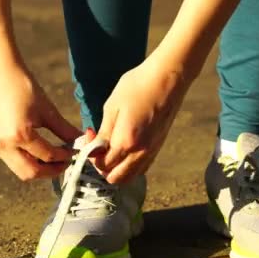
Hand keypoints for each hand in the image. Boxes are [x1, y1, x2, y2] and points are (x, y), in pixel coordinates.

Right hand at [0, 64, 80, 180]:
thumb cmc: (24, 86)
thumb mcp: (48, 110)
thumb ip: (65, 130)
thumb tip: (83, 141)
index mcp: (20, 135)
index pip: (48, 156)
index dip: (65, 157)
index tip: (76, 152)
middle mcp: (5, 145)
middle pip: (31, 173)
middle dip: (51, 171)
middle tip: (66, 162)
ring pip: (21, 171)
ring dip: (39, 169)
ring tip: (55, 159)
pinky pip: (14, 161)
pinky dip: (29, 162)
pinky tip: (41, 152)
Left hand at [93, 59, 190, 183]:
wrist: (167, 79)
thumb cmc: (137, 86)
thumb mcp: (112, 106)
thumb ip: (104, 132)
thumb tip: (95, 148)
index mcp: (126, 142)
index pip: (102, 165)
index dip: (91, 155)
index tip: (90, 136)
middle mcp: (140, 153)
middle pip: (115, 178)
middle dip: (102, 168)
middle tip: (98, 149)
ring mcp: (151, 152)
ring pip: (130, 177)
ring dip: (116, 169)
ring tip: (111, 150)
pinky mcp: (158, 148)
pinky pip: (141, 168)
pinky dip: (130, 167)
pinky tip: (125, 150)